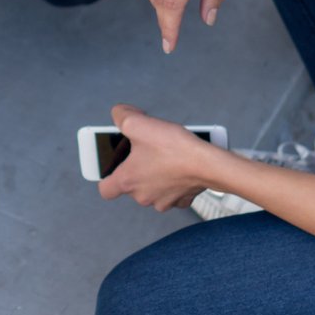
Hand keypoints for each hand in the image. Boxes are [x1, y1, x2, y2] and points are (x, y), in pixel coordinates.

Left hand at [96, 104, 226, 210]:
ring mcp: (163, 201)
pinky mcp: (181, 200)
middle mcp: (143, 196)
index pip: (106, 189)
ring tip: (165, 154)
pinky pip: (172, 191)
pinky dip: (174, 180)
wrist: (208, 163)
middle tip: (146, 149)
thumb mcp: (139, 123)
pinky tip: (179, 165)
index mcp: (128, 181)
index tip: (114, 165)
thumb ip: (121, 116)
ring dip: (156, 174)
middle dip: (137, 168)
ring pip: (153, 188)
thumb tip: (119, 114)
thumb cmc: (174, 148)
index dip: (107, 176)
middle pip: (132, 185)